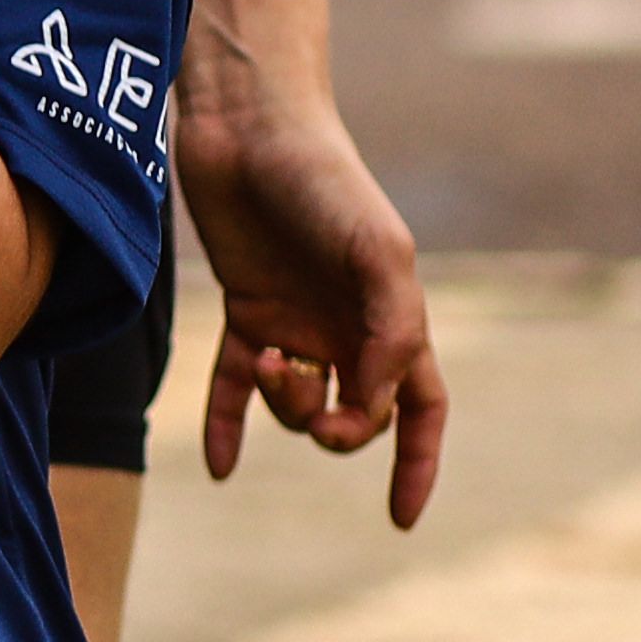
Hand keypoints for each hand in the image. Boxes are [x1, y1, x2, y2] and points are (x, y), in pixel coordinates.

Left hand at [185, 55, 451, 522]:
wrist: (247, 124)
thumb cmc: (324, 179)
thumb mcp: (377, 253)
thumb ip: (389, 334)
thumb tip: (370, 405)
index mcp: (395, 317)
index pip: (421, 407)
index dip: (418, 462)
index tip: (401, 517)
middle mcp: (347, 326)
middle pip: (355, 412)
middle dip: (337, 427)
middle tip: (311, 404)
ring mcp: (294, 319)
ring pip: (296, 400)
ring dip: (282, 403)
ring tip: (265, 358)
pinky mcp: (241, 305)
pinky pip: (231, 383)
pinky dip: (225, 424)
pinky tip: (219, 466)